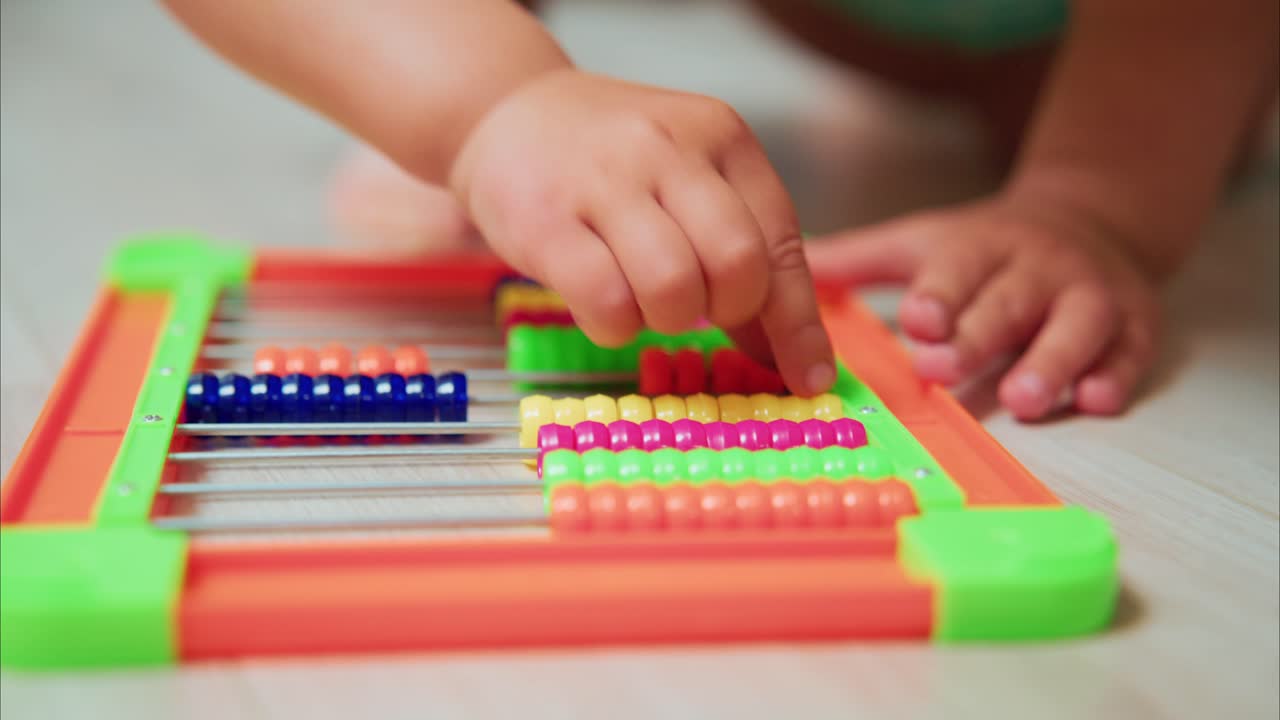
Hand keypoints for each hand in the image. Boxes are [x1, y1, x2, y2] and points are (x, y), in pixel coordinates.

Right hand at [449, 69, 834, 394]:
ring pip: (673, 289)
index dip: (798, 323)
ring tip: (642, 298)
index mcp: (722, 137)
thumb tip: (789, 358)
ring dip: (665, 319)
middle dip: (725, 311)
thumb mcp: (690, 184)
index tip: (807, 378)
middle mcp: (668, 147)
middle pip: (737, 266)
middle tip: (695, 306)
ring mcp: (603, 179)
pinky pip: (606, 302)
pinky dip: (614, 326)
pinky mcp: (546, 220)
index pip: (783, 243)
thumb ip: (741, 257)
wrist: (507, 113)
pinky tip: (602, 305)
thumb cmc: (612, 163)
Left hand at [804, 196, 1162, 419]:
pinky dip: (1115, 374)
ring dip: (1051, 361)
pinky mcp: (1133, 323)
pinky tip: (1095, 400)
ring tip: (1025, 399)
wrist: (1092, 218)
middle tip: (944, 368)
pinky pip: (1129, 350)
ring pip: (1075, 325)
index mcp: (978, 247)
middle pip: (1008, 301)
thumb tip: (777, 270)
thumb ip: (857, 260)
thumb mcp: (921, 240)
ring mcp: (1088, 294)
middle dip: (978, 334)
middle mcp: (1035, 267)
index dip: (938, 295)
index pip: (957, 269)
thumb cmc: (984, 247)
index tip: (916, 321)